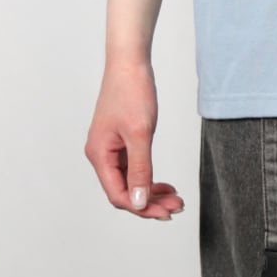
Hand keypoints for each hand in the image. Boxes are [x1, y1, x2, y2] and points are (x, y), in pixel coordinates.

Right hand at [83, 57, 184, 220]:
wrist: (130, 64)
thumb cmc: (132, 92)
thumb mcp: (140, 134)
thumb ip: (140, 170)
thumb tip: (139, 202)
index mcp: (99, 155)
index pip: (118, 195)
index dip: (142, 207)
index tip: (166, 212)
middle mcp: (101, 155)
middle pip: (124, 191)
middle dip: (150, 202)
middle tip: (177, 207)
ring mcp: (110, 149)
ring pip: (130, 182)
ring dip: (152, 193)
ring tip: (175, 199)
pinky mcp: (121, 141)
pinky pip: (133, 169)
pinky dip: (149, 178)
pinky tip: (165, 184)